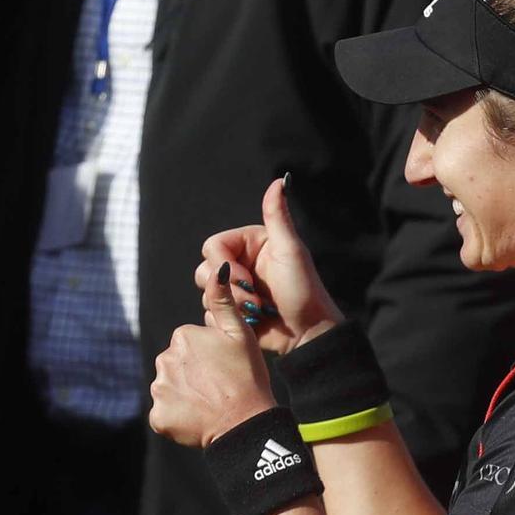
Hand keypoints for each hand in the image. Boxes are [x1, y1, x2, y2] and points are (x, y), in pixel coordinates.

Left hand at [149, 264, 276, 447]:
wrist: (246, 423)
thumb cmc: (248, 376)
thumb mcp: (240, 333)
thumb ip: (223, 301)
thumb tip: (217, 270)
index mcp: (183, 337)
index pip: (190, 345)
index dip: (209, 358)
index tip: (225, 369)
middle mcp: (165, 359)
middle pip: (177, 365)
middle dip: (193, 375)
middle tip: (218, 387)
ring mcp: (160, 389)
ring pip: (170, 388)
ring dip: (185, 395)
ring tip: (210, 404)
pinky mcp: (159, 416)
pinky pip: (165, 414)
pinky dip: (178, 417)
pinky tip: (198, 417)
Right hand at [195, 176, 345, 355]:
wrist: (309, 333)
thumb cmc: (304, 291)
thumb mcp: (291, 251)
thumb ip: (277, 216)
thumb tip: (279, 180)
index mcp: (250, 243)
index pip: (213, 246)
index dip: (224, 265)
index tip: (247, 281)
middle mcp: (241, 262)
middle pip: (205, 269)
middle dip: (229, 288)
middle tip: (255, 302)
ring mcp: (236, 288)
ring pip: (207, 291)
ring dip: (230, 305)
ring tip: (257, 312)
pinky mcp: (233, 310)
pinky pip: (212, 311)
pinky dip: (226, 318)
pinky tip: (250, 322)